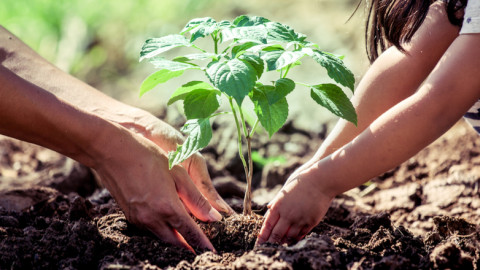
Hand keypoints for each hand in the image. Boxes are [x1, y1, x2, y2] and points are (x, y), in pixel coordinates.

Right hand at [92, 122, 223, 251]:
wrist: (112, 152)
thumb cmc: (148, 157)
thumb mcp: (179, 174)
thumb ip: (197, 199)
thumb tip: (215, 218)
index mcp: (167, 208)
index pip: (190, 234)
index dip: (203, 244)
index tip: (212, 251)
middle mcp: (152, 218)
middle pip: (175, 241)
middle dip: (189, 245)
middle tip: (202, 246)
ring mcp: (138, 219)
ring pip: (162, 237)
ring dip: (175, 239)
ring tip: (188, 237)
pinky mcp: (130, 216)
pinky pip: (150, 230)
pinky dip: (162, 231)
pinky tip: (169, 223)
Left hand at [256, 165, 333, 244]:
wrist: (319, 180)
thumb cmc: (300, 182)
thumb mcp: (284, 190)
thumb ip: (276, 202)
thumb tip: (268, 210)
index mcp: (278, 206)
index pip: (267, 225)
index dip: (263, 236)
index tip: (259, 243)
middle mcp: (288, 214)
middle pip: (277, 234)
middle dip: (271, 242)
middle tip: (267, 248)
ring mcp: (300, 219)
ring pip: (289, 236)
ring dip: (284, 241)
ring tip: (280, 245)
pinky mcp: (311, 221)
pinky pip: (301, 234)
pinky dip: (296, 238)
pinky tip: (293, 240)